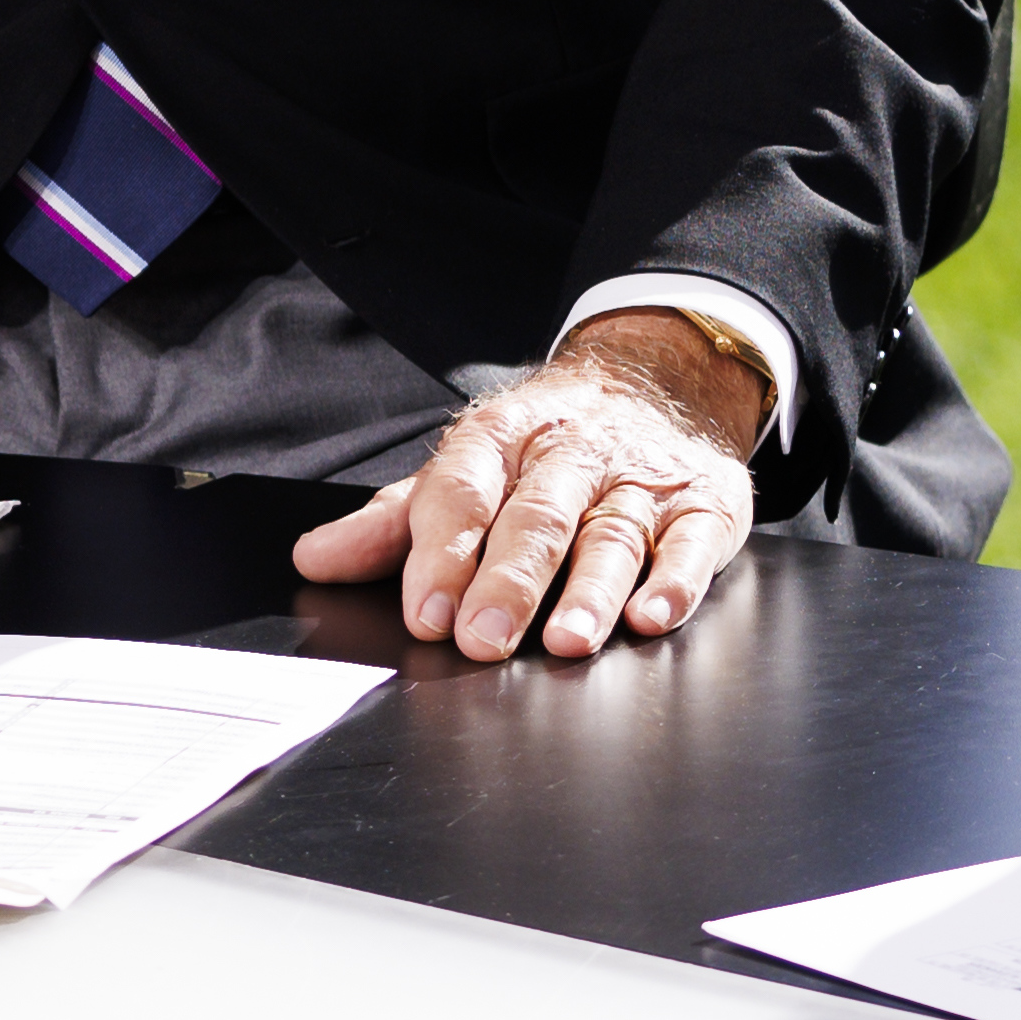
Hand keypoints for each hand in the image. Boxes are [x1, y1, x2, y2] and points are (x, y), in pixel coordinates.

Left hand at [294, 310, 772, 661]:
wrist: (655, 379)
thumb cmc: (542, 447)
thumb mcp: (465, 469)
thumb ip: (392, 523)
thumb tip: (315, 559)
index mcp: (501, 440)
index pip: (464, 492)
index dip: (443, 554)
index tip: (427, 612)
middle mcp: (571, 455)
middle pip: (537, 517)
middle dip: (509, 581)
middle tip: (483, 639)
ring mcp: (640, 479)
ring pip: (612, 534)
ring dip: (589, 591)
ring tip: (566, 640)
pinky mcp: (705, 503)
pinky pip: (694, 542)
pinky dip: (676, 581)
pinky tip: (652, 617)